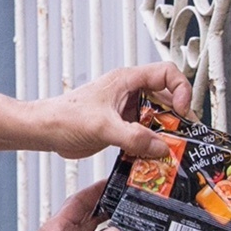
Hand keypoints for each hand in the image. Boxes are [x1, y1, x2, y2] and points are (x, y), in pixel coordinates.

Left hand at [40, 63, 192, 159]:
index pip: (166, 73)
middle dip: (178, 117)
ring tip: (172, 148)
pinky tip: (153, 156)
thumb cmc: (63, 116)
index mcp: (127, 80)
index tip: (182, 110)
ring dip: (166, 133)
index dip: (181, 89)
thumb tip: (160, 147)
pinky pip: (145, 134)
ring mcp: (126, 111)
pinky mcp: (121, 127)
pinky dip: (152, 144)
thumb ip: (133, 137)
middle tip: (185, 135)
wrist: (45, 131)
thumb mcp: (102, 126)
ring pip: (157, 118)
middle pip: (166, 99)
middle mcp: (129, 93)